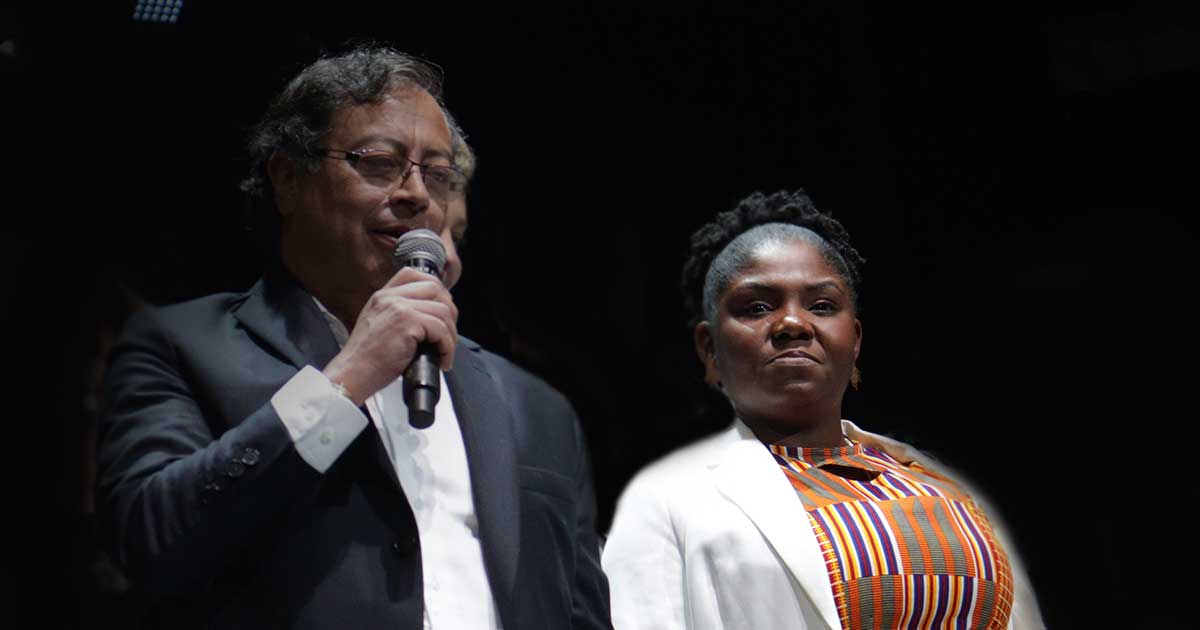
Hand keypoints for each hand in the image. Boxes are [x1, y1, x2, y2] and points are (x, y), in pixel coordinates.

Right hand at [322, 267, 457, 404]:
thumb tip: (431, 318)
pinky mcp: (407, 322)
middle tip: (448, 336)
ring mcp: (398, 307)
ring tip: (444, 352)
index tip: (441, 311)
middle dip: (449, 312)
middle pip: (435, 288)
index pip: (414, 275)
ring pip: (442, 310)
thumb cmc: (366, 360)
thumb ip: (398, 315)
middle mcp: (390, 297)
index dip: (435, 289)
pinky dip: (447, 347)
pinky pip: (441, 329)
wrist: (352, 375)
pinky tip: (441, 360)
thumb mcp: (379, 327)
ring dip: (451, 335)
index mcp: (382, 296)